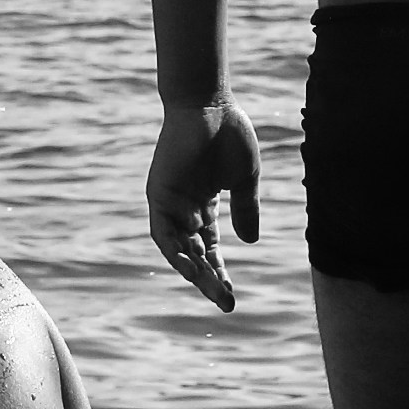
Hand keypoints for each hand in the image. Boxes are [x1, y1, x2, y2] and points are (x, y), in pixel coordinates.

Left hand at [147, 97, 261, 310]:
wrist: (209, 104)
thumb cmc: (229, 134)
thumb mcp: (244, 179)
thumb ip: (246, 210)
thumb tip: (249, 243)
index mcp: (204, 204)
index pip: (209, 248)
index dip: (220, 272)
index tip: (233, 296)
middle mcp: (184, 207)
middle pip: (194, 254)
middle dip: (210, 280)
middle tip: (227, 304)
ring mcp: (170, 202)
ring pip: (178, 248)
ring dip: (193, 272)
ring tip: (212, 291)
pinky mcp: (159, 194)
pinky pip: (163, 232)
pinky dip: (175, 252)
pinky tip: (191, 269)